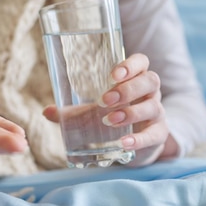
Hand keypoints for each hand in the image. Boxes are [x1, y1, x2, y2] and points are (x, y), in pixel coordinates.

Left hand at [43, 53, 177, 166]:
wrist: (133, 143)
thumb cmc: (111, 117)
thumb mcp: (91, 111)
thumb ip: (71, 111)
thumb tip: (47, 111)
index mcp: (134, 78)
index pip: (141, 62)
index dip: (131, 65)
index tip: (113, 74)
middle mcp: (149, 92)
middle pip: (149, 81)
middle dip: (128, 89)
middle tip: (105, 100)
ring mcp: (157, 113)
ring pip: (152, 106)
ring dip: (131, 112)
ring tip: (109, 120)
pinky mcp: (158, 134)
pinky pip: (154, 135)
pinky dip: (139, 139)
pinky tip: (124, 142)